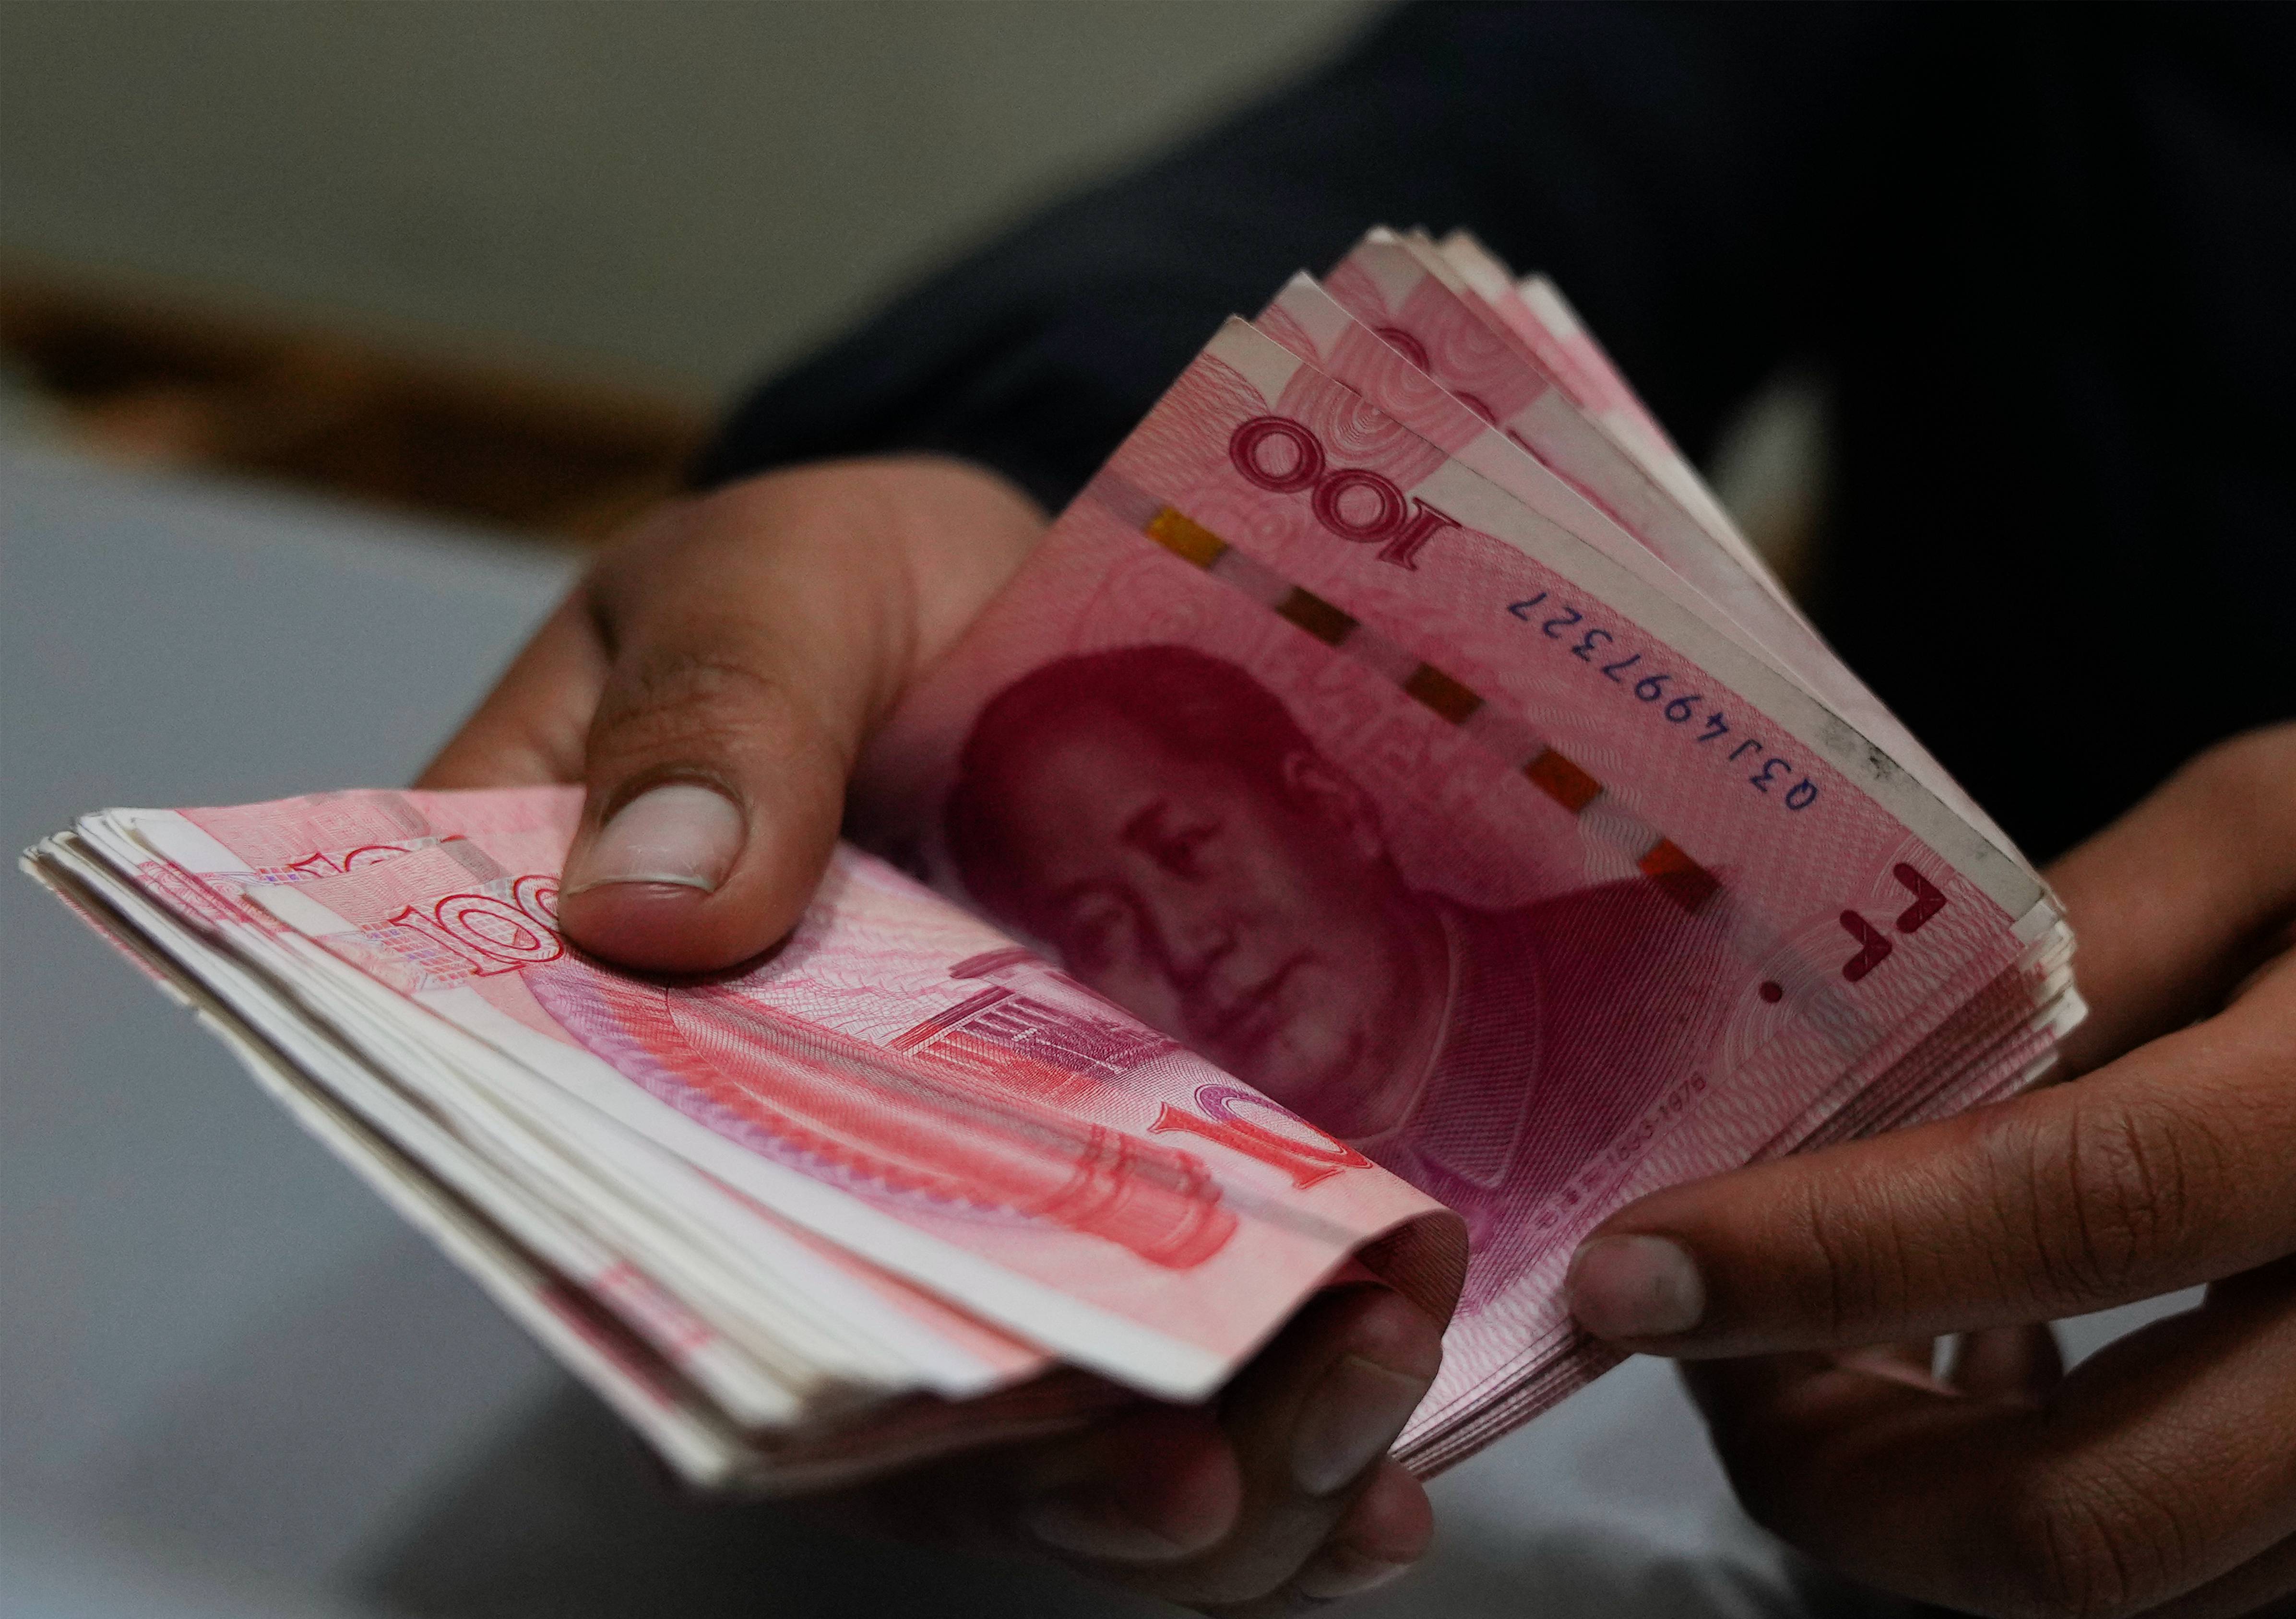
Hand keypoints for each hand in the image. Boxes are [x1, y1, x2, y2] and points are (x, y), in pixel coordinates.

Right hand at [424, 458, 1441, 1609]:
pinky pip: (1182, 1371)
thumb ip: (716, 715)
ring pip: (1052, 1433)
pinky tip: (1388, 1487)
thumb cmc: (844, 587)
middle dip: (1060, 1473)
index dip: (799, 1372)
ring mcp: (966, 1211)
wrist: (1021, 588)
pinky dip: (1287, 1435)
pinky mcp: (1116, 1199)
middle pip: (889, 1406)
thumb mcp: (766, 586)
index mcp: (608, 1056)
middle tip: (1211, 1474)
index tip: (958, 1402)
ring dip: (1213, 1477)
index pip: (659, 1257)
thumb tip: (648, 902)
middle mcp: (784, 1184)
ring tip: (1352, 1435)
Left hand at [1565, 710, 2295, 1617]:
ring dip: (1916, 1524)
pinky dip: (2046, 1525)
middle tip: (1696, 1358)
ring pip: (2136, 1592)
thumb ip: (2079, 929)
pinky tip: (1973, 1399)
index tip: (1631, 1269)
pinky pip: (2214, 1582)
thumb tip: (1874, 1057)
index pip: (2071, 1214)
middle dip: (1833, 1483)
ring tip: (1798, 1377)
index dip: (1822, 1262)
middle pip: (2090, 1515)